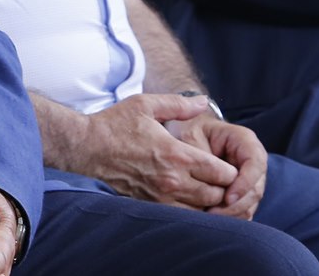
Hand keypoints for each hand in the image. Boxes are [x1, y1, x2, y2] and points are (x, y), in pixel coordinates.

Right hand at [74, 93, 237, 210]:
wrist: (87, 148)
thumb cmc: (116, 124)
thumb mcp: (146, 104)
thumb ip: (179, 104)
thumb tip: (205, 102)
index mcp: (177, 154)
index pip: (222, 173)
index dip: (231, 170)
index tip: (228, 163)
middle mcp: (173, 180)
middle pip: (217, 195)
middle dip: (224, 188)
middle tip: (222, 178)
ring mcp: (162, 197)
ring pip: (202, 210)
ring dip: (210, 202)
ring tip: (209, 188)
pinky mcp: (151, 206)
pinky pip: (183, 217)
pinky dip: (193, 211)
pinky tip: (191, 199)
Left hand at [177, 117, 266, 218]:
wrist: (187, 138)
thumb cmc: (189, 133)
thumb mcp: (190, 136)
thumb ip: (200, 156)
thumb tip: (209, 180)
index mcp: (244, 141)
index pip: (255, 163)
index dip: (245, 183)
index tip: (226, 198)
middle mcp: (252, 162)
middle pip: (256, 189)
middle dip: (236, 205)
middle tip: (213, 214)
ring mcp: (250, 180)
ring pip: (250, 204)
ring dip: (232, 215)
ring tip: (208, 218)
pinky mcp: (242, 195)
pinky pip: (242, 212)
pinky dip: (230, 219)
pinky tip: (211, 221)